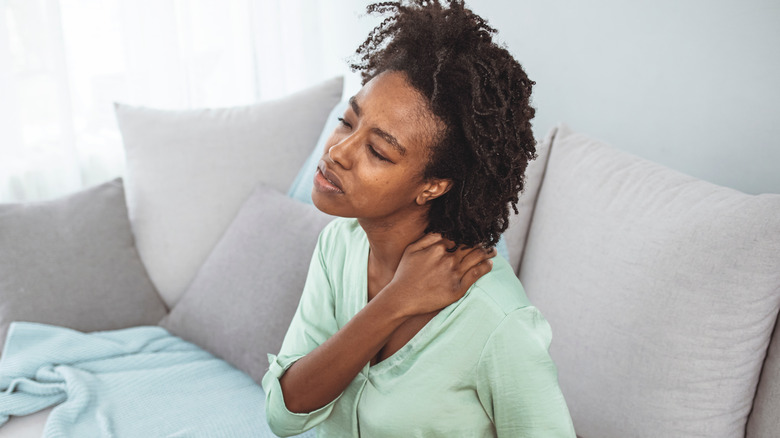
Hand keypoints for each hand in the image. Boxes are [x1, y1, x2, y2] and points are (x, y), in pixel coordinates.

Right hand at [381, 233, 495, 316]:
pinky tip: (489, 264)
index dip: (469, 234)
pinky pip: (477, 273)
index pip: (460, 236)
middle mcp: (448, 259)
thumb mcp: (412, 249)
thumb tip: (443, 230)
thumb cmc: (405, 274)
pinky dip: (486, 266)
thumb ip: (428, 238)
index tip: (475, 234)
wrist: (402, 299)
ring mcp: (454, 274)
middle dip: (482, 241)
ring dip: (488, 252)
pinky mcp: (458, 288)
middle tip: (489, 241)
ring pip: (477, 257)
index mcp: (438, 247)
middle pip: (471, 245)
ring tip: (493, 251)